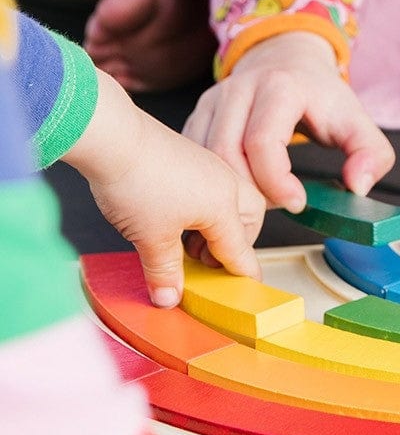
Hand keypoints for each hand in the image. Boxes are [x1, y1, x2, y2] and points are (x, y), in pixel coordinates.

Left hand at [64, 71, 264, 306]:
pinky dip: (202, 207)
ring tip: (185, 242)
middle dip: (236, 243)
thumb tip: (169, 297)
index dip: (242, 273)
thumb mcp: (151, 239)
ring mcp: (208, 167)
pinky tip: (174, 216)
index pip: (240, 249)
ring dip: (217, 225)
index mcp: (224, 205)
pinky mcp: (190, 157)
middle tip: (207, 263)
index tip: (246, 289)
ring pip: (230, 200)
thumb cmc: (138, 182)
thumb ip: (165, 272)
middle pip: (248, 218)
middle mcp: (225, 182)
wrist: (115, 138)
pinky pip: (211, 187)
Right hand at [182, 31, 394, 211]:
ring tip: (252, 214)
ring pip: (204, 161)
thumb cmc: (321, 96)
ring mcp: (213, 101)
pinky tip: (231, 201)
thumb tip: (359, 187)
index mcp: (280, 87)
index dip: (276, 182)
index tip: (298, 204)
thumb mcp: (356, 121)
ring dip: (224, 195)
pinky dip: (208, 186)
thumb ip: (372, 154)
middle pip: (227, 155)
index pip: (263, 141)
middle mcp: (239, 89)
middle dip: (248, 195)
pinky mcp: (198, 115)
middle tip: (271, 217)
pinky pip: (194, 159)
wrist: (288, 60)